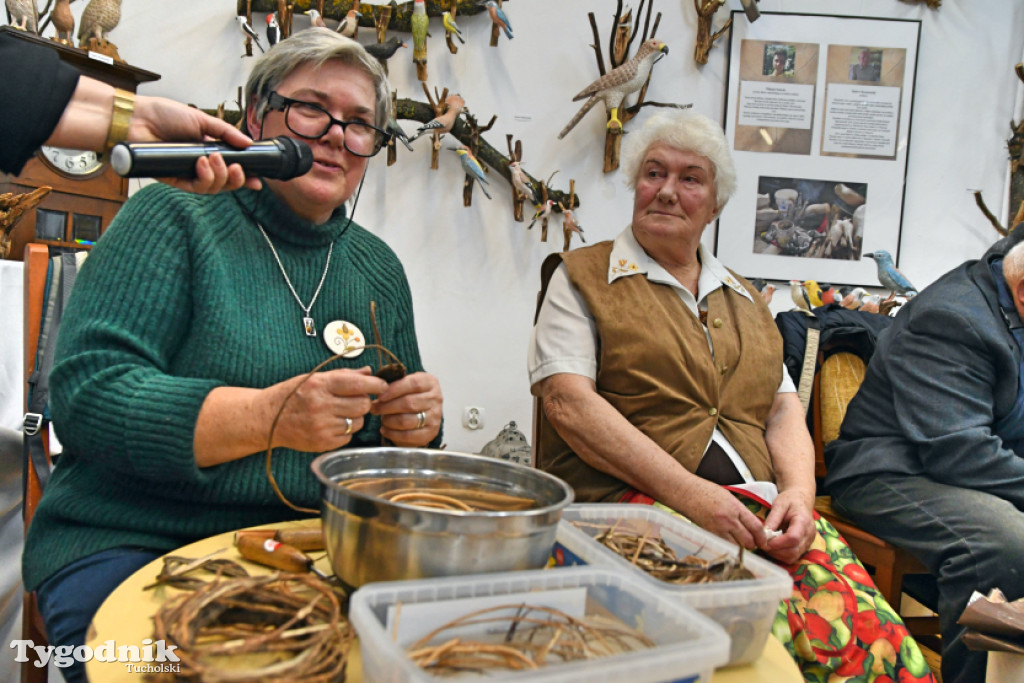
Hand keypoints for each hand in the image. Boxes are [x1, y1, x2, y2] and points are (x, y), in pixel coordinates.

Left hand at [130, 95, 261, 192]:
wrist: (138, 117)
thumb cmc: (163, 114)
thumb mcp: (201, 119)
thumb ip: (225, 132)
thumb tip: (248, 143)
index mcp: (208, 151)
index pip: (230, 169)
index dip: (244, 177)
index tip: (257, 181)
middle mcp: (199, 165)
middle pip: (224, 183)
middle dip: (235, 179)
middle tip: (236, 168)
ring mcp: (187, 173)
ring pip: (211, 188)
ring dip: (219, 176)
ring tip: (214, 159)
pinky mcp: (173, 179)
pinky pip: (194, 188)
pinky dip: (203, 178)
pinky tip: (202, 164)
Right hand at [267, 367, 387, 451]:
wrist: (267, 419)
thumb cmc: (293, 394)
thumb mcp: (314, 378)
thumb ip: (343, 375)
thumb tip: (369, 372)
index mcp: (320, 385)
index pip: (357, 384)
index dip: (375, 384)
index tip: (382, 385)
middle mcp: (321, 405)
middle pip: (363, 405)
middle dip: (364, 402)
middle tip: (355, 400)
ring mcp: (322, 426)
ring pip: (358, 422)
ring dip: (356, 417)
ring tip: (341, 413)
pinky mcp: (322, 443)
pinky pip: (348, 437)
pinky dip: (346, 431)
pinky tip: (332, 425)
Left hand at [370, 371, 442, 445]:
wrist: (423, 410)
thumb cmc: (409, 394)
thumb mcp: (405, 382)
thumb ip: (393, 382)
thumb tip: (378, 389)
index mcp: (430, 382)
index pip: (413, 384)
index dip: (394, 389)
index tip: (380, 395)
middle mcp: (436, 399)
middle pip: (409, 403)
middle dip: (387, 407)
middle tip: (374, 408)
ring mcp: (435, 416)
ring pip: (407, 420)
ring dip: (389, 420)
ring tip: (382, 418)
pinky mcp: (431, 432)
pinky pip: (408, 435)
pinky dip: (393, 434)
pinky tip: (385, 430)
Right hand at [674, 479, 766, 550]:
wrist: (685, 492)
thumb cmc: (705, 491)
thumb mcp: (728, 497)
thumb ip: (740, 511)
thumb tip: (752, 525)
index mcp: (736, 508)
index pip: (756, 527)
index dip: (763, 537)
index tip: (764, 541)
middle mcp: (728, 520)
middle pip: (748, 541)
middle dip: (753, 544)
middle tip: (753, 543)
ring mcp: (718, 528)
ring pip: (737, 547)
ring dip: (741, 548)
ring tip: (740, 544)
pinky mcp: (709, 534)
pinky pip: (724, 546)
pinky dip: (728, 547)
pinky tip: (728, 543)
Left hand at [761, 488, 815, 564]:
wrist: (801, 500)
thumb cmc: (790, 500)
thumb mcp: (779, 504)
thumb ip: (772, 519)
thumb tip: (764, 534)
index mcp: (803, 521)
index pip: (793, 538)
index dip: (777, 543)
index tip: (764, 541)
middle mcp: (809, 534)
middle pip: (793, 551)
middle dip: (775, 551)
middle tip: (762, 544)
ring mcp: (808, 542)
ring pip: (793, 557)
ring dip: (777, 555)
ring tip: (767, 545)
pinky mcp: (805, 546)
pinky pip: (793, 556)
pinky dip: (782, 555)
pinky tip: (773, 547)